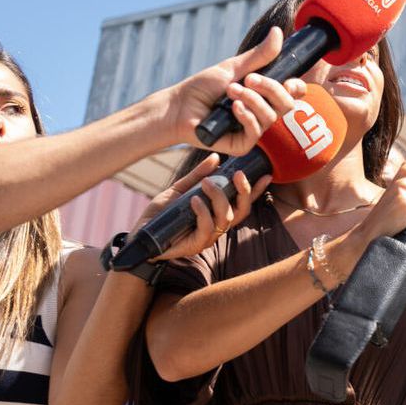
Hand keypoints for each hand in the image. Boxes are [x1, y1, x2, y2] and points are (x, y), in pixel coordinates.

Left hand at [134, 154, 269, 264]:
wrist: (139, 235)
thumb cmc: (160, 215)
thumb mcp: (180, 190)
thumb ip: (197, 176)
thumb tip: (216, 158)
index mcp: (216, 214)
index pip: (242, 202)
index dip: (256, 191)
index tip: (266, 174)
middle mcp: (216, 227)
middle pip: (242, 212)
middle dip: (244, 192)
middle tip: (237, 173)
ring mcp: (206, 238)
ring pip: (226, 219)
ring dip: (219, 198)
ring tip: (206, 183)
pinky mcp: (194, 246)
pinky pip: (206, 228)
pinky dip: (203, 212)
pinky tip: (194, 200)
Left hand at [160, 27, 306, 155]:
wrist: (179, 107)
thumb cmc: (203, 88)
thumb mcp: (233, 68)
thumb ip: (259, 56)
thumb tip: (278, 32)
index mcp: (264, 95)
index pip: (293, 94)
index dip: (296, 87)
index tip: (287, 79)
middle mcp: (262, 113)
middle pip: (287, 105)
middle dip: (270, 88)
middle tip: (247, 79)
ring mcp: (253, 130)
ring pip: (271, 117)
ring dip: (252, 100)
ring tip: (230, 91)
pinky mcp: (242, 145)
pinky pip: (256, 132)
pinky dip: (246, 116)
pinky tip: (233, 107)